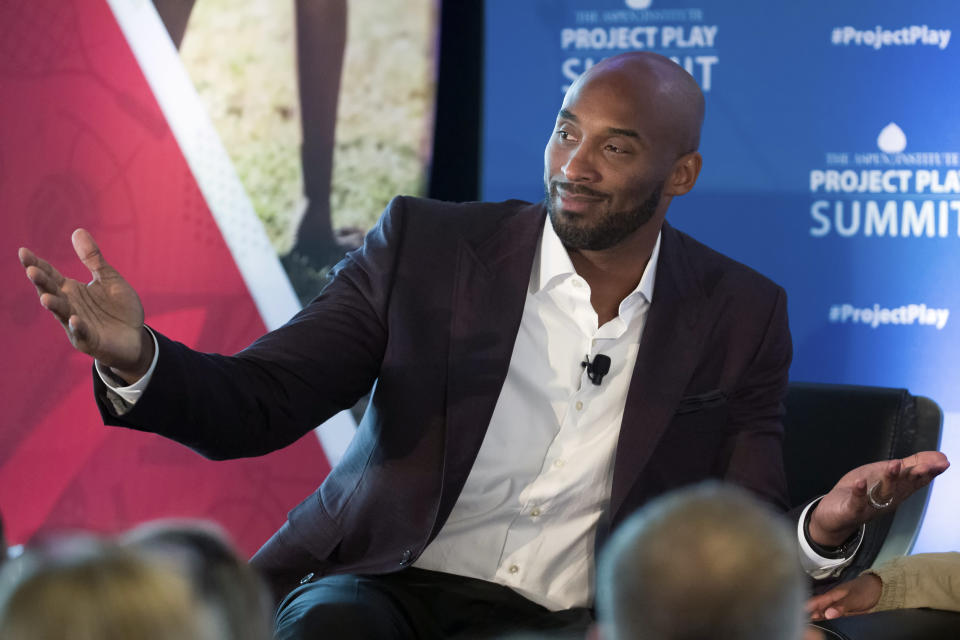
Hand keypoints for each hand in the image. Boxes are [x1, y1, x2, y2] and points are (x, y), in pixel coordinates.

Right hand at [19, 229, 152, 381]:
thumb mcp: (108, 279)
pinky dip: (77, 326)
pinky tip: (74, 319)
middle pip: (50, 291)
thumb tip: (77, 230)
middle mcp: (68, 305)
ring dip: (54, 305)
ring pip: (61, 313)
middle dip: (41, 282)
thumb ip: (93, 259)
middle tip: (32, 270)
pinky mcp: (89, 340)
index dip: (37, 263)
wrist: (134, 337)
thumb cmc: (118, 309)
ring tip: (45, 297)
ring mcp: (76, 324)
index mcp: (71, 290)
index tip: (23, 251)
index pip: (50, 274)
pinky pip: (81, 333)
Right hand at [806, 572, 882, 619]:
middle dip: (809, 615)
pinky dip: (826, 621)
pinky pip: (832, 618)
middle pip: (817, 609)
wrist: (878, 589)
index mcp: (832, 595)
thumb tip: (828, 614)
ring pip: (823, 614)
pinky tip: (824, 626)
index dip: (806, 607)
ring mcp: (838, 607)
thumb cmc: (865, 589)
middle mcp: (833, 601)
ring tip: (809, 626)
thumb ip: (841, 606)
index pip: (816, 602)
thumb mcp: (854, 598)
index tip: (798, 613)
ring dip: (817, 619)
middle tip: (802, 623)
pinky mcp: (843, 613)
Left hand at [808, 452, 949, 546]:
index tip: (943, 462)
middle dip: (915, 476)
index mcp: (897, 489)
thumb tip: (939, 457)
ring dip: (889, 479)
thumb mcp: (886, 474)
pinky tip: (860, 482)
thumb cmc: (863, 492)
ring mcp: (870, 505)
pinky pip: (857, 503)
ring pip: (883, 493)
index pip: (916, 480)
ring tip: (894, 464)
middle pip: (903, 486)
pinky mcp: (852, 510)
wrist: (835, 515)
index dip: (929, 471)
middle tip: (928, 466)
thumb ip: (910, 465)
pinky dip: (859, 493)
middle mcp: (888, 498)